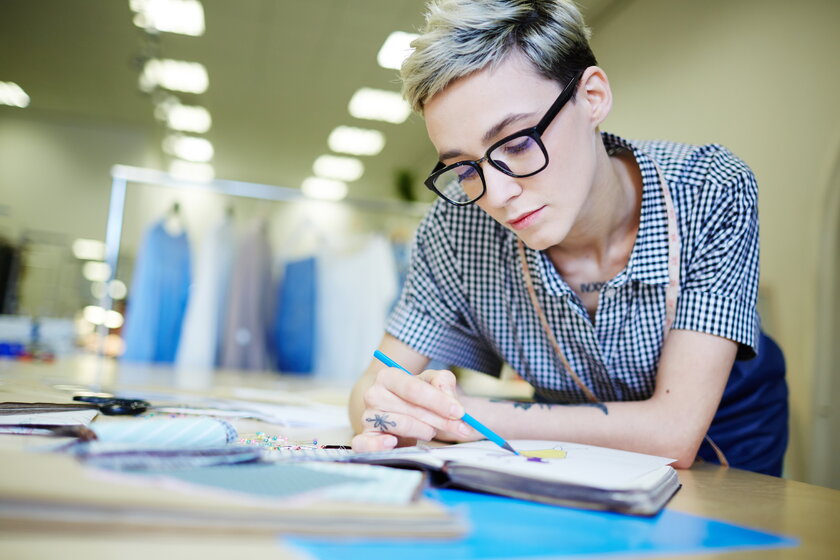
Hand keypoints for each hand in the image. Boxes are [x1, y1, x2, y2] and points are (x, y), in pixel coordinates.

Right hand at [351, 367, 477, 451]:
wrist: (400, 411)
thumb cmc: (417, 396)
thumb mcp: (433, 382)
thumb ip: (443, 383)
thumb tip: (448, 397)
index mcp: (388, 376)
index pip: (414, 389)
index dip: (439, 401)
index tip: (460, 412)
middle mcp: (374, 395)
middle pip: (411, 409)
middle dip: (440, 420)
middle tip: (461, 428)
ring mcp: (367, 417)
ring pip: (400, 425)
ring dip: (423, 430)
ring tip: (431, 430)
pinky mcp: (365, 438)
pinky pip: (364, 444)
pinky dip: (377, 446)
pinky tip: (393, 442)